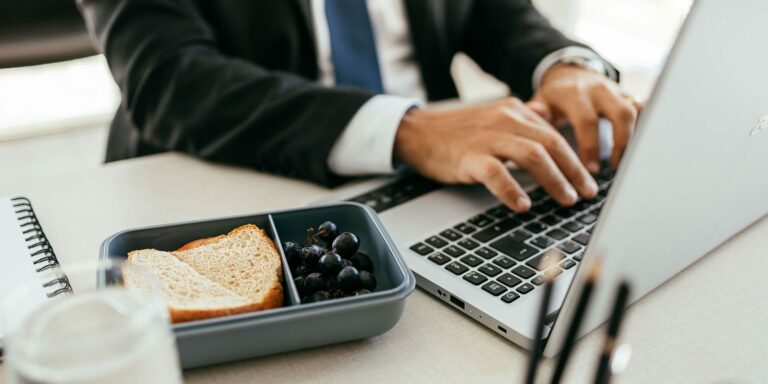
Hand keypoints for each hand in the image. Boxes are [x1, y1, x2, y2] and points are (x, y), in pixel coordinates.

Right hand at [393, 98, 597, 211]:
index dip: (576, 159)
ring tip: (566, 199)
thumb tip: (546, 117)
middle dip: (574, 170)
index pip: (554, 134)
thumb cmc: (455, 131)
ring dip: (554, 179)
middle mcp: (505, 119)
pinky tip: (524, 205)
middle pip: (551, 143)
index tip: (588, 180)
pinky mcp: (468, 156)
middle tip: (587, 193)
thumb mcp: (492, 118)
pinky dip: (513, 189)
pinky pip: (496, 173)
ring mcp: (487, 137)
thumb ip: (520, 120)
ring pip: (532, 155)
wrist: (417, 132)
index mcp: (514, 111)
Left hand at [528, 65, 640, 171]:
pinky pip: (644, 109)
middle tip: (615, 168)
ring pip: (636, 112)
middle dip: (621, 144)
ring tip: (626, 163)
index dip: (591, 146)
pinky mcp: (628, 95)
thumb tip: (537, 112)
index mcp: (575, 93)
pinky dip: (644, 128)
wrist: (570, 75)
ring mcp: (616, 91)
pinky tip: (638, 149)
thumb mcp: (540, 101)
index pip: (588, 120)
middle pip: (621, 114)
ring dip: (634, 139)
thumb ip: (537, 110)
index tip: (590, 169)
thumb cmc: (554, 97)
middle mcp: (599, 89)